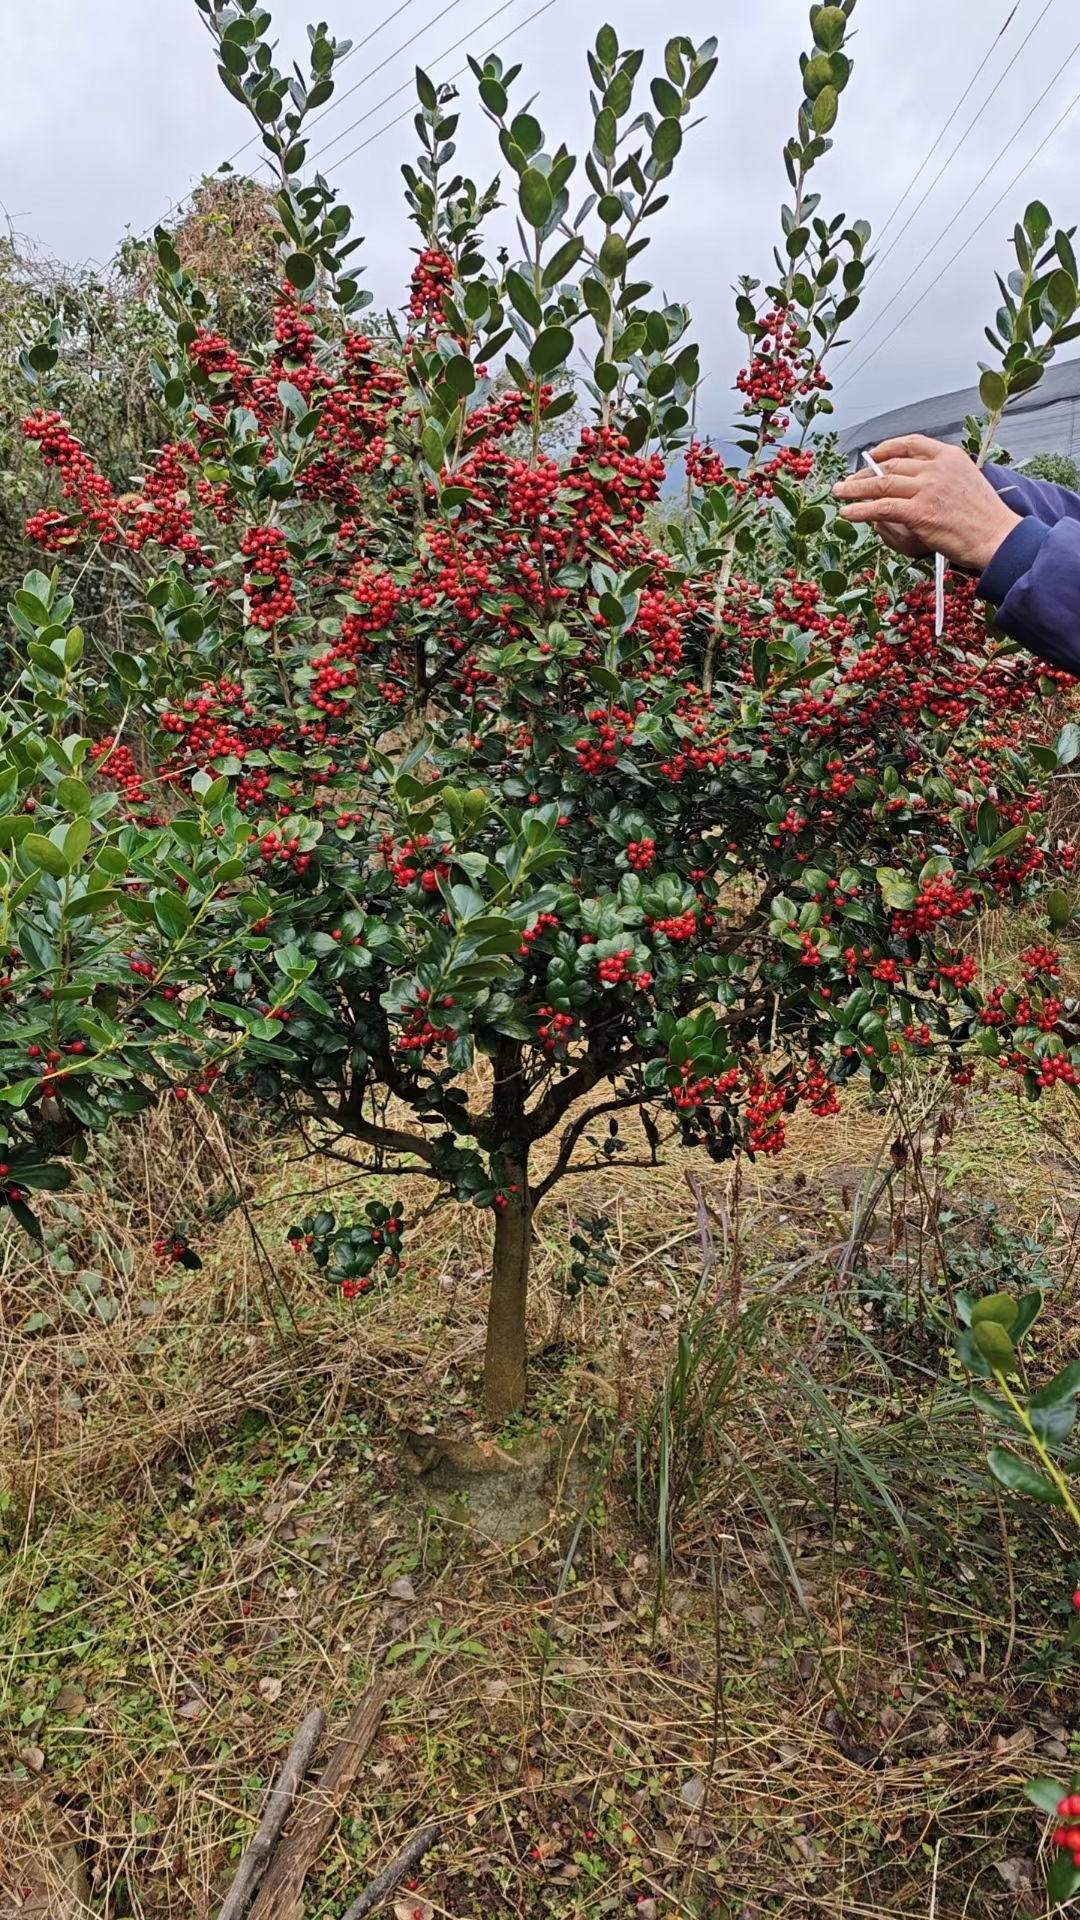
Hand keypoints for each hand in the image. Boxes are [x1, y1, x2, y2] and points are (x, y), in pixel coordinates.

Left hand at [832, 434, 1021, 572]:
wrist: (997, 537)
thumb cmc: (983, 517)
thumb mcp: (965, 482)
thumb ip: (939, 476)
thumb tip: (911, 480)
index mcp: (949, 456)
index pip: (911, 443)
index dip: (887, 448)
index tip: (872, 455)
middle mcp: (937, 468)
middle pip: (891, 465)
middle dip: (866, 473)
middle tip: (848, 481)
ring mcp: (928, 489)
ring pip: (882, 485)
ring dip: (855, 489)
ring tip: (839, 493)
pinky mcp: (920, 512)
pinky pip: (882, 508)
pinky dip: (861, 510)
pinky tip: (848, 513)